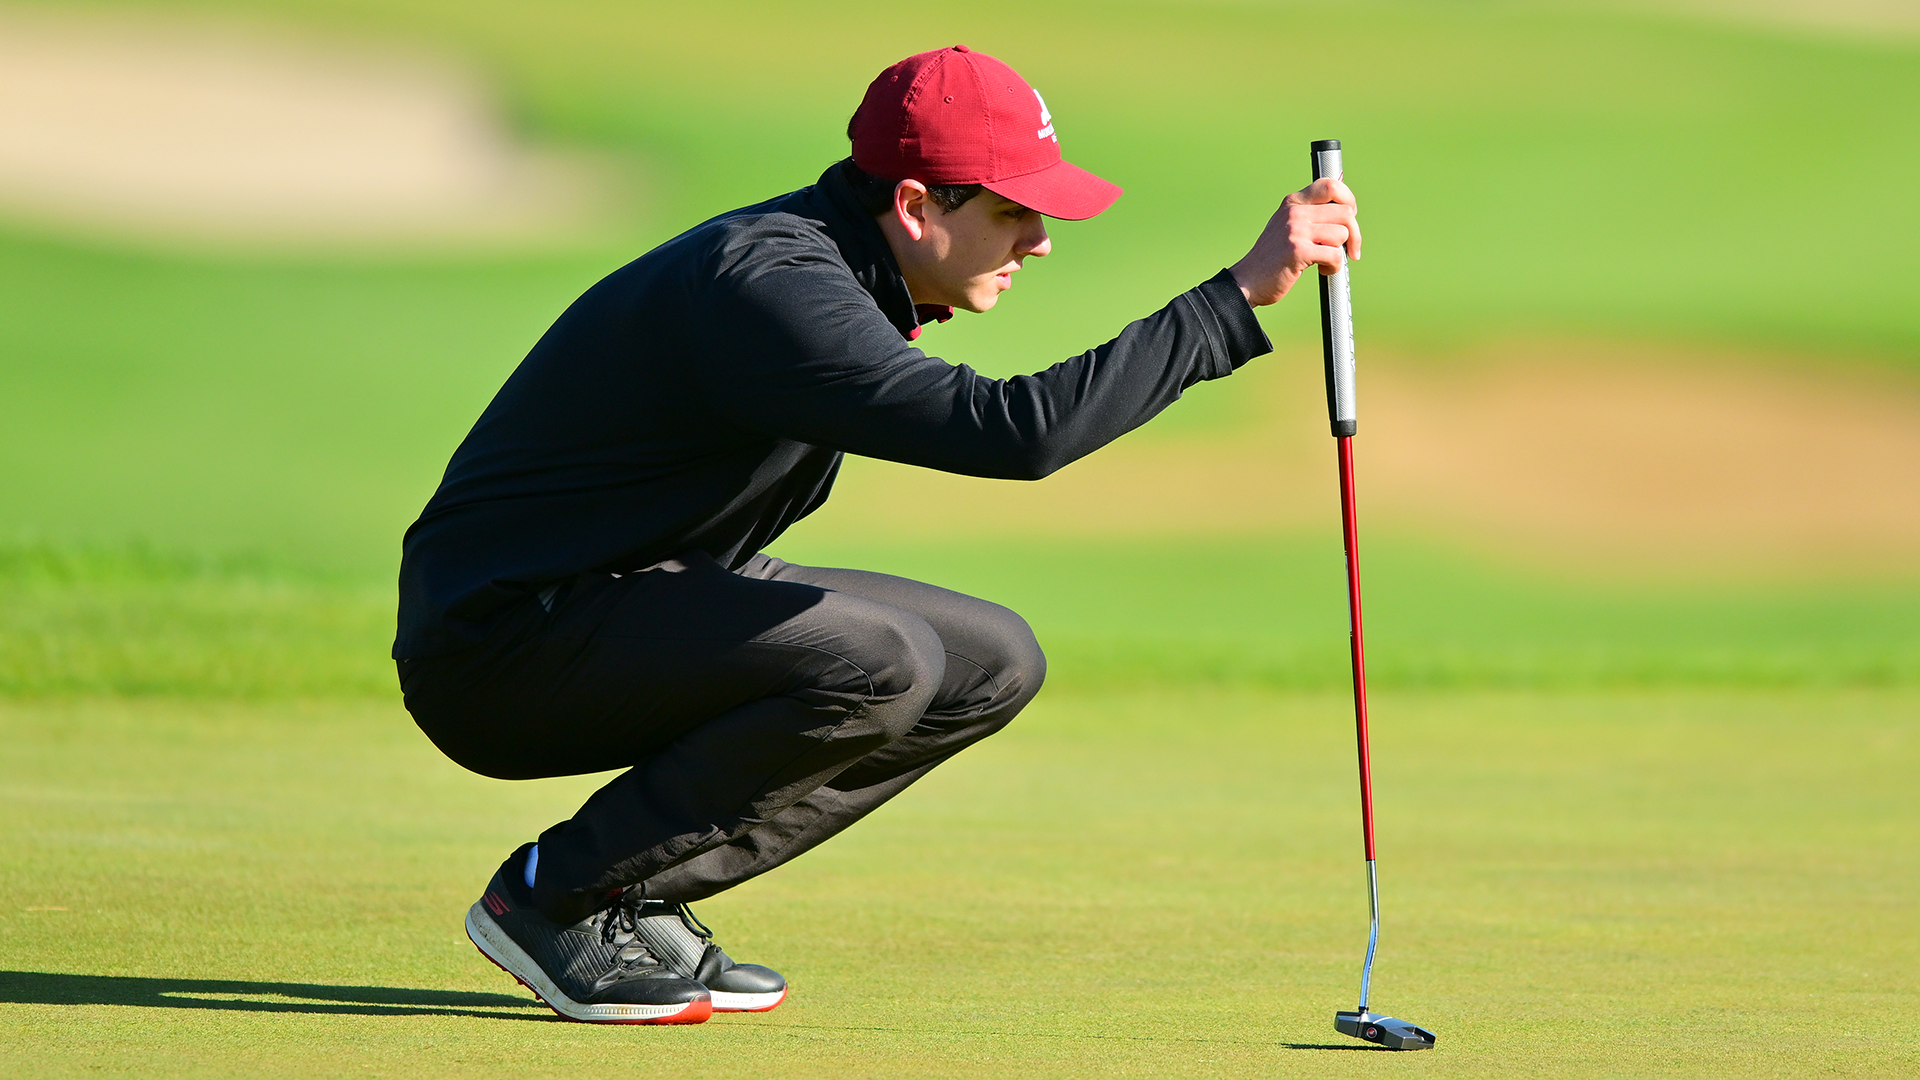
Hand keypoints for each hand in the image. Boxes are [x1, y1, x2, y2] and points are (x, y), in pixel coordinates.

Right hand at [1228, 177, 1361, 306]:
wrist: (1247, 281)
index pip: (1331, 186)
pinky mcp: (1298, 251)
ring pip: (1342, 234)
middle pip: (1345, 212)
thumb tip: (1347, 209)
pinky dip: (1334, 267)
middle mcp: (1294, 211)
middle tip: (1351, 249)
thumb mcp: (1287, 226)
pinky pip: (1335, 255)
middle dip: (1354, 234)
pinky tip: (1323, 270)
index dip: (1349, 201)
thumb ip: (1311, 215)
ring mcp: (1295, 230)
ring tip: (1325, 262)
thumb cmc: (1272, 258)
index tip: (1350, 218)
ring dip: (1341, 253)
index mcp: (1293, 202)